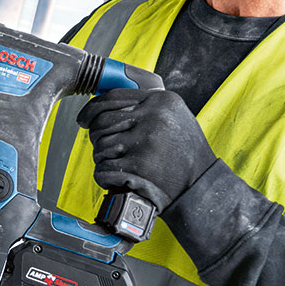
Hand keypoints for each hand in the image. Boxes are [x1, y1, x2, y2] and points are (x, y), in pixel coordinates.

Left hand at [76, 88, 215, 211]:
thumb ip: (146, 108)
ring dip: (104, 160)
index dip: (91, 109)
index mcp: (162, 101)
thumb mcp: (175, 118)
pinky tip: (119, 181)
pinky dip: (106, 178)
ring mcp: (145, 142)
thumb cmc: (185, 154)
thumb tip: (104, 105)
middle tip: (105, 149)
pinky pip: (103, 169)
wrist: (201, 187)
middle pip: (101, 122)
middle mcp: (153, 117)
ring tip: (121, 167)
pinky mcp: (137, 167)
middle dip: (97, 138)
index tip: (83, 119)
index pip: (113, 97)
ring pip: (100, 147)